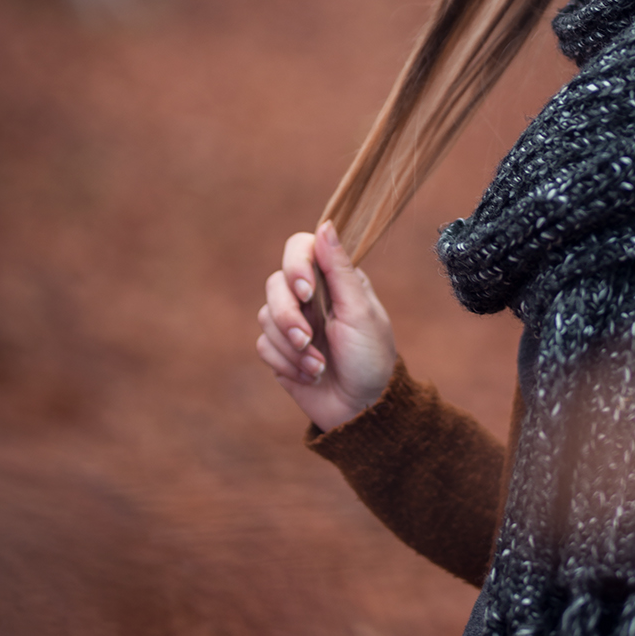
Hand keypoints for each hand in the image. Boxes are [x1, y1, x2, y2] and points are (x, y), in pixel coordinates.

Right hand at [257, 221, 396, 431]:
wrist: (362, 409)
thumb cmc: (370, 358)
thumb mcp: (361, 312)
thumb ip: (340, 270)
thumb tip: (325, 226)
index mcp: (335, 280)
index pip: (300, 249)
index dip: (296, 266)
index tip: (307, 292)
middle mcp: (311, 297)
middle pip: (275, 284)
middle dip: (289, 316)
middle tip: (308, 338)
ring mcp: (294, 323)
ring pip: (265, 316)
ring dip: (292, 346)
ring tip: (319, 366)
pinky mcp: (280, 350)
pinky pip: (264, 345)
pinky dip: (286, 363)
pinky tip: (310, 375)